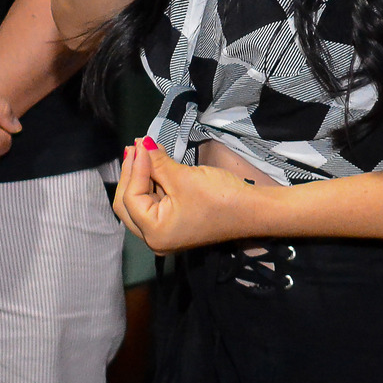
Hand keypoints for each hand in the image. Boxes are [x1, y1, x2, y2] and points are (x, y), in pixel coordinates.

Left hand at [114, 138, 271, 252]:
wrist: (253, 211)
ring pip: (140, 203)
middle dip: (131, 174)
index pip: (131, 198)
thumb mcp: (183, 177)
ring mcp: (165, 233)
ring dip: (141, 176)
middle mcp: (155, 239)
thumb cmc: (218, 198)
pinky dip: (152, 184)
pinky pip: (154, 203)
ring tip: (143, 150)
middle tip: (136, 146)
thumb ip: (156, 162)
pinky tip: (154, 163)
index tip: (141, 143)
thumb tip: (140, 143)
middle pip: (128, 204)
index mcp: (154, 233)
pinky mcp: (175, 224)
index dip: (134, 168)